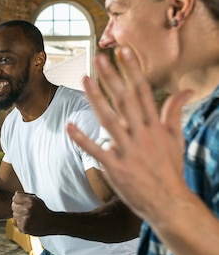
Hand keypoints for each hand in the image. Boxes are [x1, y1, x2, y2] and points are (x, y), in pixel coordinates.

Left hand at [12, 192, 55, 235]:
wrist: (51, 223)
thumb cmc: (43, 210)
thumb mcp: (36, 199)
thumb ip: (25, 196)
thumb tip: (15, 196)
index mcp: (30, 201)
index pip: (15, 197)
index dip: (17, 199)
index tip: (20, 201)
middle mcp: (27, 210)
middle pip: (13, 206)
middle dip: (17, 206)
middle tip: (24, 209)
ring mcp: (25, 220)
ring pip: (14, 214)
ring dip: (19, 214)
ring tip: (28, 216)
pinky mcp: (24, 227)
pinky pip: (17, 222)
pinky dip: (21, 222)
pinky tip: (29, 221)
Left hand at [66, 47, 191, 220]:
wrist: (169, 202)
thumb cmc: (170, 169)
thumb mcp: (176, 138)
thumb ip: (175, 112)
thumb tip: (186, 89)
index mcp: (155, 126)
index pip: (142, 91)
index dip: (131, 70)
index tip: (122, 51)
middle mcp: (141, 134)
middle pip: (124, 100)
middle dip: (111, 77)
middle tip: (99, 57)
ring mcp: (127, 150)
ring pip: (108, 119)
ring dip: (95, 99)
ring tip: (83, 79)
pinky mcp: (115, 167)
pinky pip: (95, 150)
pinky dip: (82, 139)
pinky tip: (69, 126)